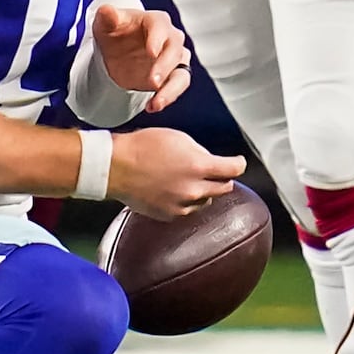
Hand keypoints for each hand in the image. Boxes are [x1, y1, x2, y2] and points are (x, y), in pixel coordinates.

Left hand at [89, 4, 190, 109]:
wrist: (117, 52)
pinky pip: (177, 87)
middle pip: (175, 50)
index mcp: (156, 21)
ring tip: (156, 103)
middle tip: (153, 81)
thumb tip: (107, 10)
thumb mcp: (106, 24)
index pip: (161, 26)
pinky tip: (152, 106)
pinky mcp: (173, 76)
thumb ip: (107, 17)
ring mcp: (174, 58)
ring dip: (171, 89)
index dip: (157, 39)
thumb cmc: (116, 32)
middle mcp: (170, 38)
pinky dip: (167, 98)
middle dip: (165, 67)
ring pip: (182, 73)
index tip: (151, 52)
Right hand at [108, 127, 244, 219]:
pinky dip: (185, 201)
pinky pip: (187, 209)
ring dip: (202, 191)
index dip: (238, 164)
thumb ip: (200, 153)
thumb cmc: (142, 147)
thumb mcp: (178, 138)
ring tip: (183, 179)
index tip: (237, 162)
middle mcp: (194, 189)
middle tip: (211, 170)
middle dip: (221, 178)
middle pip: (225, 187)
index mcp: (199, 166)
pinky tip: (171, 189)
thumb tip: (211, 162)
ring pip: (206, 200)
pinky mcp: (170, 215)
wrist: (115, 167)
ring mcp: (182, 205)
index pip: (235, 169)